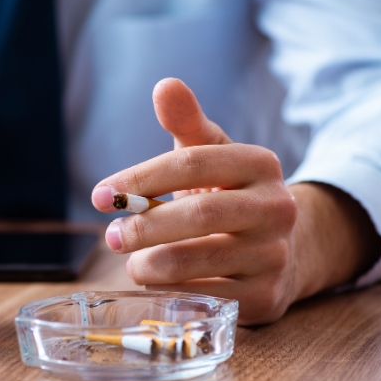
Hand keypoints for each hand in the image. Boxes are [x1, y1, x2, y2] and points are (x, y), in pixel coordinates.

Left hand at [92, 78, 378, 324]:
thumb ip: (186, 122)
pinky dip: (170, 291)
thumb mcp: (211, 154)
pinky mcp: (266, 296)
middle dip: (143, 226)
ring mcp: (274, 254)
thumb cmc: (229, 194)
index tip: (101, 195)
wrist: (280, 248)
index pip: (191, 163)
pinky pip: (204, 296)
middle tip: (111, 236)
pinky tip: (157, 283)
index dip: (140, 179)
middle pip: (198, 214)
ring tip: (132, 262)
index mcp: (260, 163)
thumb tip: (165, 85)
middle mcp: (277, 208)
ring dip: (149, 264)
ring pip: (196, 261)